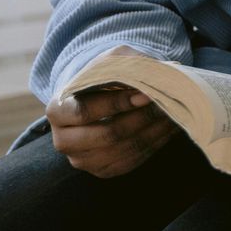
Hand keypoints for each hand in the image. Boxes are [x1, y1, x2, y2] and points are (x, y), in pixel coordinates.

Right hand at [46, 51, 177, 178]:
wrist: (99, 97)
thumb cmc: (104, 75)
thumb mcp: (112, 60)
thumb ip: (129, 64)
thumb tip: (158, 73)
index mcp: (57, 110)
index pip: (85, 111)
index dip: (117, 103)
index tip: (146, 94)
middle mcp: (63, 140)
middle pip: (108, 135)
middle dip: (142, 119)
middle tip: (166, 104)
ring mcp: (81, 160)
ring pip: (124, 150)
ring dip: (153, 132)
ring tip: (173, 113)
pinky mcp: (102, 171)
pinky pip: (132, 161)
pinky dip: (154, 144)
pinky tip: (169, 127)